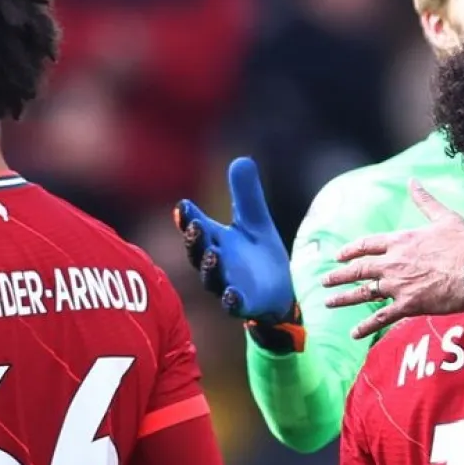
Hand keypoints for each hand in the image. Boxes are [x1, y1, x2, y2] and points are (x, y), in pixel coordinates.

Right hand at [174, 158, 302, 343]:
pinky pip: (233, 305)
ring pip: (212, 278)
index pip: (196, 227)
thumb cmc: (258, 253)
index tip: (184, 205)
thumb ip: (247, 194)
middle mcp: (216, 262)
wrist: (280, 290)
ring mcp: (227, 285)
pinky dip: (231, 300)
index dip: (188, 218)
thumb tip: (242, 159)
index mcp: (215, 240)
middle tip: (195, 225)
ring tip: (212, 255)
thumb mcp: (256, 220)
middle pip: (198, 252)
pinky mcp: (243, 304)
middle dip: (195, 240)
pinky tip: (232, 293)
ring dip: (210, 267)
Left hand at [322, 181, 463, 338]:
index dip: (350, 250)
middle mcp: (394, 263)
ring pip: (364, 293)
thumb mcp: (444, 217)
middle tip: (325, 280)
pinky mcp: (408, 305)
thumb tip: (413, 181)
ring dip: (344, 298)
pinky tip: (353, 333)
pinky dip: (366, 326)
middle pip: (359, 269)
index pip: (367, 245)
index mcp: (401, 241)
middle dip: (339, 275)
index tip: (338, 256)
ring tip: (328, 302)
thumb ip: (425, 201)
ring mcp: (399, 285)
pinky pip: (381, 317)